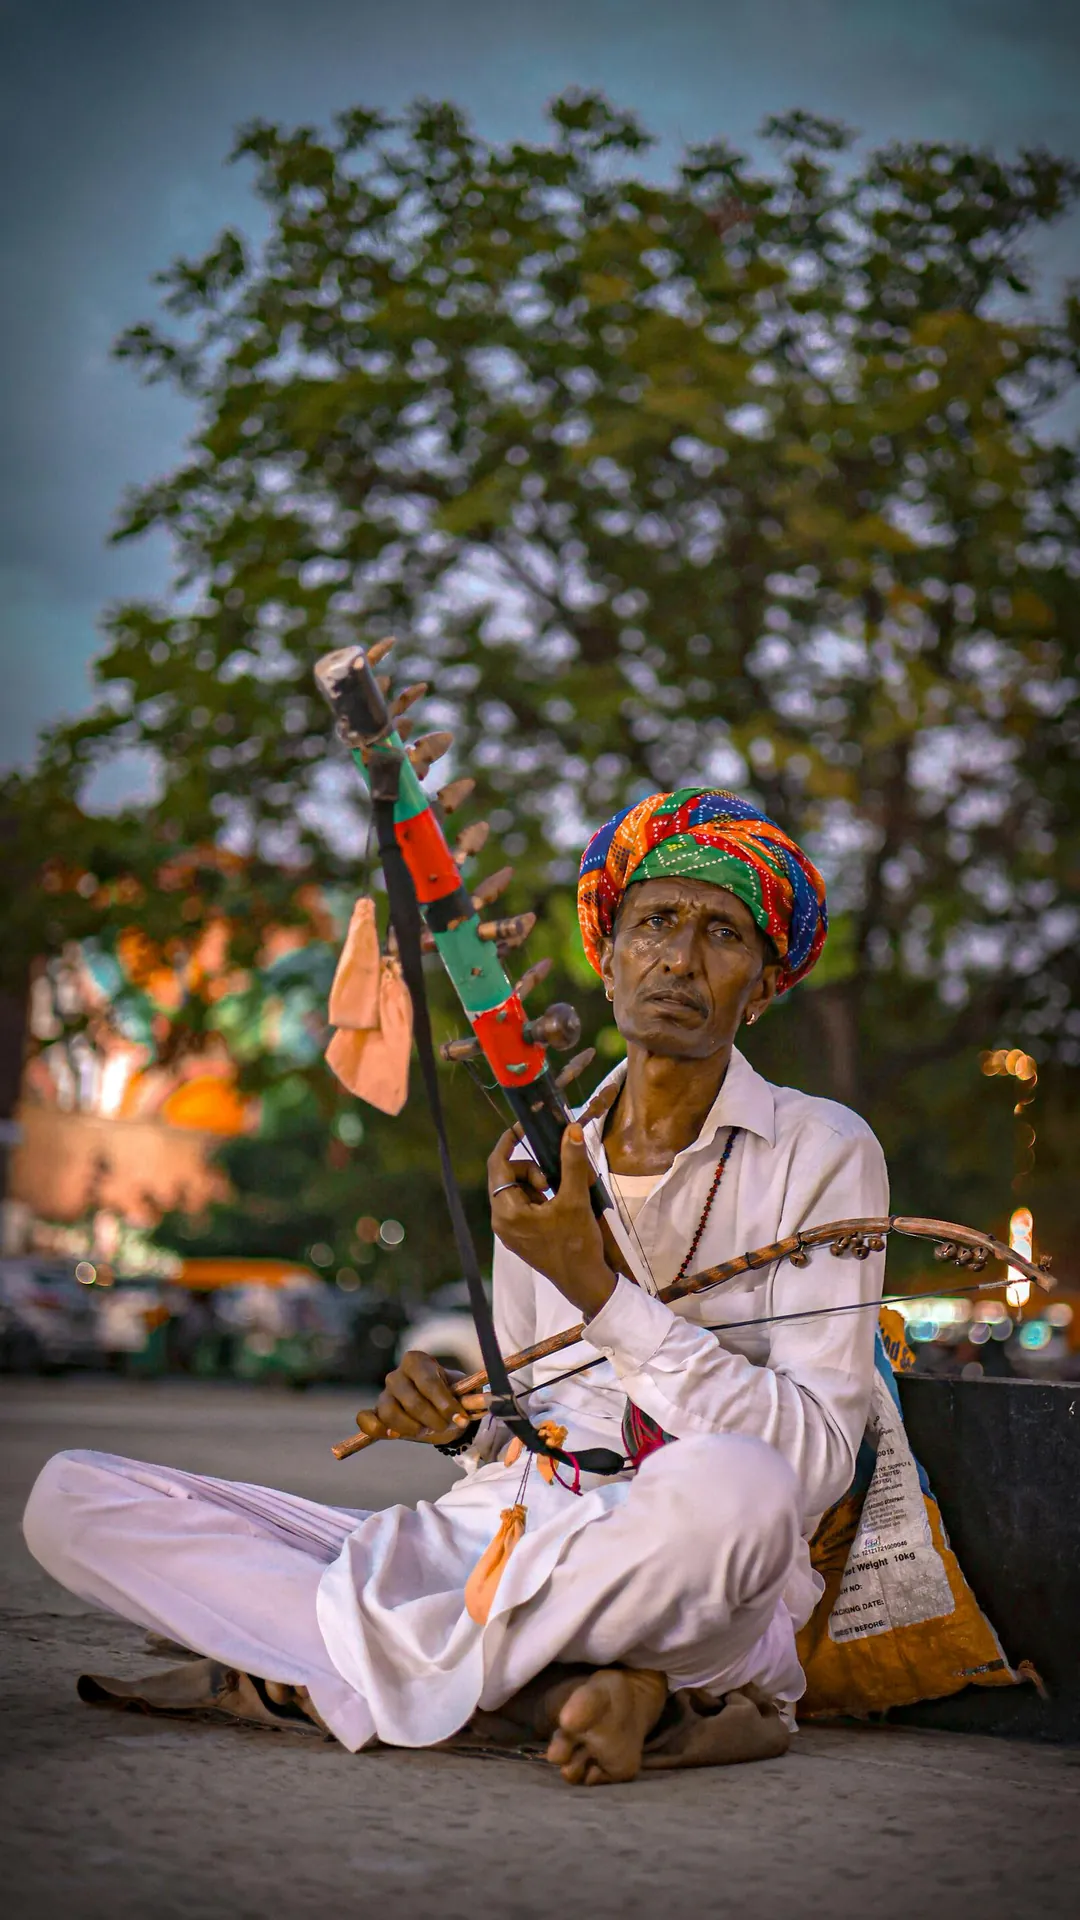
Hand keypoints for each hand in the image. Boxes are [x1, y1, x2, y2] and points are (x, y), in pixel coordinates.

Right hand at [355, 1350, 471, 1446]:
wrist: (442, 1412)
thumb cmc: (452, 1396)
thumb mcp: (464, 1392)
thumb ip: (472, 1395)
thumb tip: (487, 1401)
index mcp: (418, 1361)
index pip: (428, 1381)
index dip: (444, 1402)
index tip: (460, 1418)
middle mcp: (397, 1374)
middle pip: (410, 1399)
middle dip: (431, 1418)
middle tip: (445, 1426)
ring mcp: (384, 1394)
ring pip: (388, 1411)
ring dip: (411, 1427)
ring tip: (425, 1431)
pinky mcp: (375, 1412)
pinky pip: (366, 1419)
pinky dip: (377, 1428)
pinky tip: (395, 1434)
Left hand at [488, 1118, 617, 1317]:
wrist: (584, 1282)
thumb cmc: (577, 1244)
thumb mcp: (576, 1200)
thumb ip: (572, 1163)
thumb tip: (571, 1130)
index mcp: (507, 1211)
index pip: (497, 1164)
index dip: (508, 1141)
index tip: (524, 1127)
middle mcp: (501, 1220)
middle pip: (507, 1175)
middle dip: (532, 1168)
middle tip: (555, 1179)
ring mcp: (509, 1230)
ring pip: (516, 1189)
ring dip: (537, 1182)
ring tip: (560, 1194)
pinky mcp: (519, 1236)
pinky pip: (521, 1204)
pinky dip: (538, 1197)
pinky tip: (558, 1205)